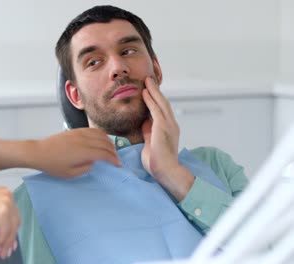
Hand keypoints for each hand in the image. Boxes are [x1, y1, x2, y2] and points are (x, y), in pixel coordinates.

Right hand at [0, 187, 19, 258]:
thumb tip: (3, 228)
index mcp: (3, 191)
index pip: (13, 212)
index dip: (12, 228)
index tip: (11, 239)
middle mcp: (6, 195)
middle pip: (14, 221)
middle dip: (10, 238)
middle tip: (7, 250)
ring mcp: (5, 204)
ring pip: (11, 229)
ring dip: (6, 243)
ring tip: (1, 253)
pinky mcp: (1, 214)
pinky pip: (5, 233)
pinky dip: (0, 242)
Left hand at [33, 128, 120, 177]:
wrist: (39, 152)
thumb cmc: (54, 165)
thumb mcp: (70, 173)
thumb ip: (86, 168)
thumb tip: (93, 161)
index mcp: (84, 152)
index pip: (105, 154)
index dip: (114, 159)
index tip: (118, 165)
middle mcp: (85, 140)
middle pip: (105, 143)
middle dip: (113, 151)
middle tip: (115, 159)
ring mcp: (80, 133)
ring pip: (101, 135)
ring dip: (109, 142)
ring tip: (110, 150)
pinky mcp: (76, 130)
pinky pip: (93, 130)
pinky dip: (101, 135)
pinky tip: (101, 141)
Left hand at [140, 77, 193, 200]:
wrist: (165, 171)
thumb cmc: (157, 161)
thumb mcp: (150, 142)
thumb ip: (148, 131)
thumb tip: (144, 122)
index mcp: (169, 128)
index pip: (162, 109)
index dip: (156, 98)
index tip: (150, 89)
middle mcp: (171, 124)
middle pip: (163, 103)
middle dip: (156, 90)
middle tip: (149, 79)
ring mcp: (169, 125)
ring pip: (161, 103)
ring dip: (153, 91)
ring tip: (147, 80)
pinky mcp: (163, 127)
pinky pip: (156, 110)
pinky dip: (150, 100)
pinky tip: (145, 92)